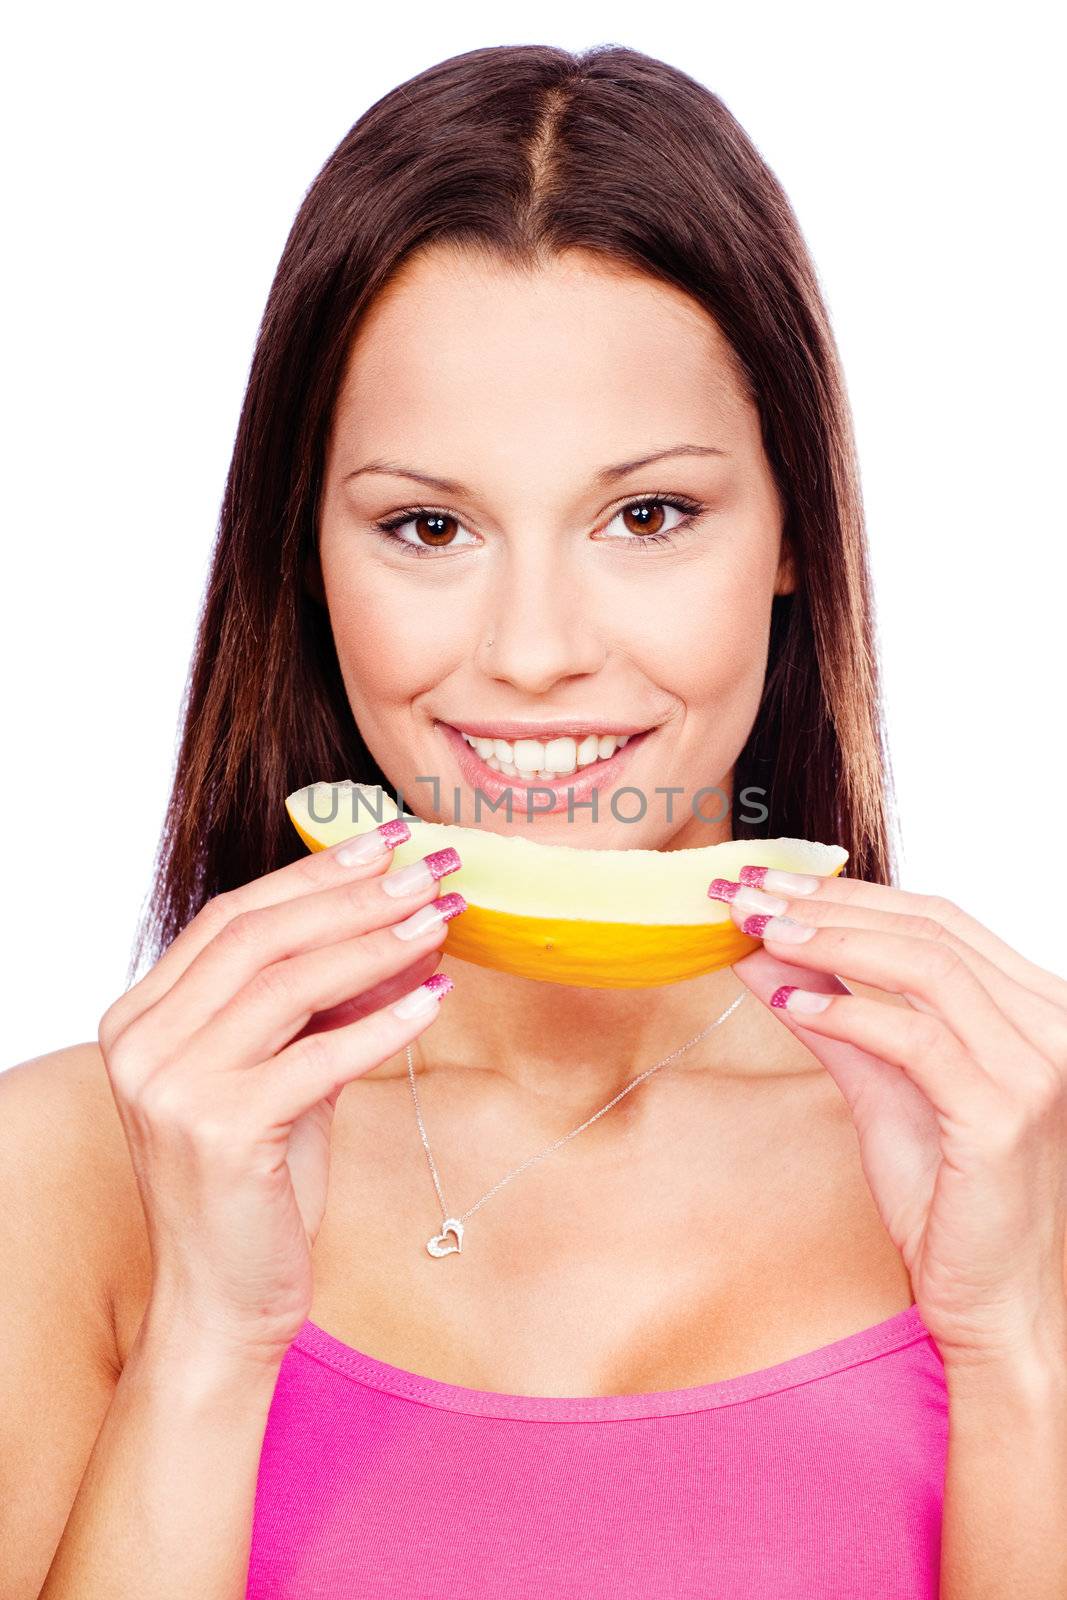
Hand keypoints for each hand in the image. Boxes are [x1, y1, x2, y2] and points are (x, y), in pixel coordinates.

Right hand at [97, 820, 465, 1366]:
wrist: (221, 1304)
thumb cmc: (256, 1188)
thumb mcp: (288, 1075)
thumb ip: (326, 1004)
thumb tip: (404, 923)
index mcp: (142, 1018)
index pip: (233, 918)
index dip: (313, 873)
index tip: (384, 840)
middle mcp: (143, 1044)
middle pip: (258, 938)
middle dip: (352, 894)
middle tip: (427, 867)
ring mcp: (172, 1088)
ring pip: (285, 985)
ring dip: (374, 943)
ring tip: (440, 918)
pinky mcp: (220, 1132)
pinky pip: (317, 1058)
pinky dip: (381, 1024)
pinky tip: (433, 1000)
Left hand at [713, 868, 1066, 1369]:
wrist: (997, 1307)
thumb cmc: (951, 1201)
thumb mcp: (883, 1089)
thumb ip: (831, 1016)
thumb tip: (760, 951)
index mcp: (1030, 1007)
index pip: (936, 919)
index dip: (846, 891)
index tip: (766, 879)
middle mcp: (1049, 1024)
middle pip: (928, 928)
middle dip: (826, 902)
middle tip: (745, 890)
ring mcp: (1036, 1068)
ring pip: (924, 967)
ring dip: (828, 941)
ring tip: (757, 931)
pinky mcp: (1004, 1115)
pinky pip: (915, 1040)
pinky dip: (844, 1014)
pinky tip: (786, 1001)